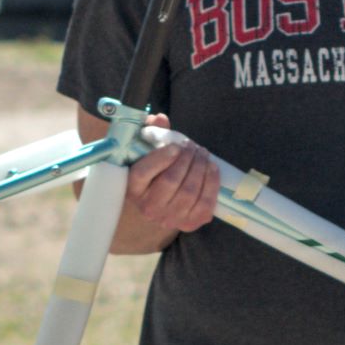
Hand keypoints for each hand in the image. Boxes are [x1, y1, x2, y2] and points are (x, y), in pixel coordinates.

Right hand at [126, 115, 218, 233]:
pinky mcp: (190, 224)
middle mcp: (149, 208)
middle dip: (187, 159)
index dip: (161, 157)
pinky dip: (212, 183)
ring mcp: (170, 219)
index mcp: (133, 188)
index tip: (175, 146)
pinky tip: (211, 168)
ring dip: (201, 168)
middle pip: (170, 181)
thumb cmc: (157, 170)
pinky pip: (205, 203)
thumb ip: (151, 131)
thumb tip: (160, 119)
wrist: (166, 200)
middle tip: (193, 147)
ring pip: (190, 192)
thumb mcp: (148, 149)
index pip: (142, 173)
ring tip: (203, 154)